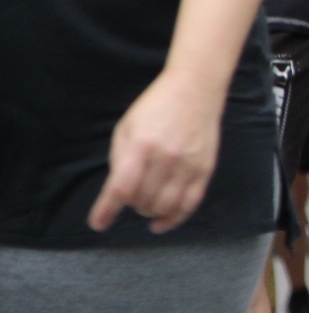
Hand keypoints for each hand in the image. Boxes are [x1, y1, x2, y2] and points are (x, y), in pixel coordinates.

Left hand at [87, 69, 225, 233]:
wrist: (196, 89)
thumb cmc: (156, 106)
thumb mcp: (126, 127)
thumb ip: (121, 160)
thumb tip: (119, 192)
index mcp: (141, 146)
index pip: (121, 188)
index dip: (106, 210)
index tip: (99, 223)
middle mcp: (166, 158)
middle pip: (142, 200)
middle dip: (131, 205)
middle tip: (129, 198)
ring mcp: (188, 165)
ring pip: (165, 206)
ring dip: (150, 213)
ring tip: (145, 207)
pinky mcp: (205, 169)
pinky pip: (190, 203)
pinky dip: (174, 219)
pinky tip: (161, 223)